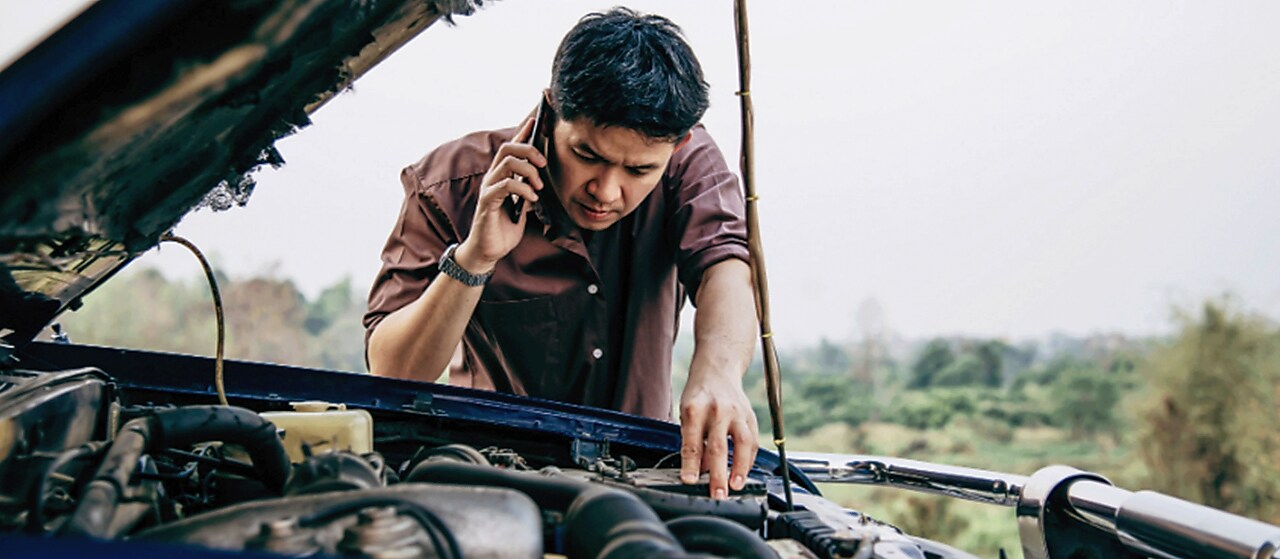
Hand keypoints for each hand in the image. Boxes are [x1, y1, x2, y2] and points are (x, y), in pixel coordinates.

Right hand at [455, 117, 545, 272]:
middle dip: (529, 150)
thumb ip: (528, 191)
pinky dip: (523, 188)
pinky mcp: (487, 201)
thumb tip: (540, 181)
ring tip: (539, 186)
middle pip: (508, 148)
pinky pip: (505, 185)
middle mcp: (493, 178)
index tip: (536, 121)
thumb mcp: (522, 207)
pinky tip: (532, 198)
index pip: (511, 148)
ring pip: (507, 163)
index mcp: (501, 176)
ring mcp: (488, 188)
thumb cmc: (503, 228)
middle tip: (544, 164)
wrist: (488, 251)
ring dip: (528, 170)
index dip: (523, 133)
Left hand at [679, 373, 758, 499]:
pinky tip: (743, 473)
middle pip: (718, 446)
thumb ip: (693, 441)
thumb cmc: (698, 396)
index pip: (692, 442)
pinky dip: (748, 460)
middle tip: (717, 494)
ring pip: (742, 444)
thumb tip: (700, 470)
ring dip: (739, 468)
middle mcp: (717, 410)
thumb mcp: (686, 414)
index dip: (691, 464)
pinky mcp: (750, 416)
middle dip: (718, 474)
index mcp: (695, 409)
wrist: (717, 370)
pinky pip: (753, 441)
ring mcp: (737, 413)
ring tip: (735, 486)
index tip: (690, 481)